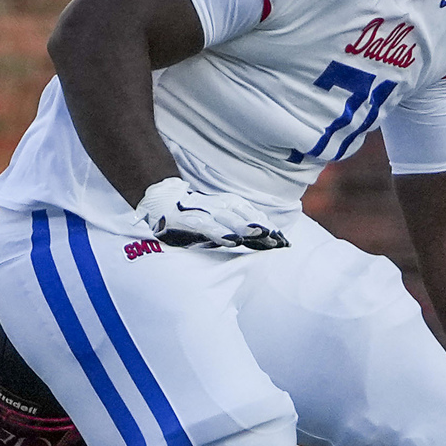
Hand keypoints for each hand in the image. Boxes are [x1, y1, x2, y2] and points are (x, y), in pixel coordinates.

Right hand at [136, 177, 288, 251]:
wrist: (160, 203)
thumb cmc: (195, 214)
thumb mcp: (220, 218)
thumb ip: (241, 227)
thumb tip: (268, 239)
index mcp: (229, 204)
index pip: (254, 216)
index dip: (270, 228)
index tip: (285, 242)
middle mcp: (220, 205)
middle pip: (246, 217)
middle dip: (263, 229)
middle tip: (279, 241)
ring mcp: (204, 212)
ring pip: (229, 219)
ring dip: (246, 228)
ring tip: (262, 235)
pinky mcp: (189, 220)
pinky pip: (207, 226)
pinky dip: (220, 232)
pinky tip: (232, 240)